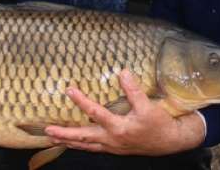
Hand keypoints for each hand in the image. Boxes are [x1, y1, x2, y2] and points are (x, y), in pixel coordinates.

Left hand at [44, 69, 205, 155]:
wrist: (172, 142)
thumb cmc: (160, 124)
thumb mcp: (148, 106)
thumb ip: (134, 90)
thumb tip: (123, 72)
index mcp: (119, 128)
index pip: (95, 113)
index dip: (81, 101)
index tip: (69, 90)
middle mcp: (112, 140)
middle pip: (83, 137)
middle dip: (65, 134)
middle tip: (48, 131)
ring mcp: (113, 146)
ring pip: (87, 146)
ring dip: (70, 142)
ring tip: (54, 139)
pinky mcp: (116, 148)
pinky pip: (94, 148)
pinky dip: (82, 145)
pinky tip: (75, 143)